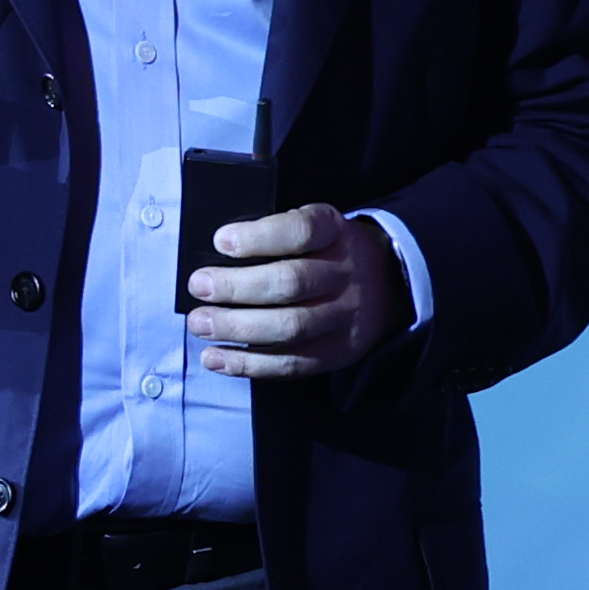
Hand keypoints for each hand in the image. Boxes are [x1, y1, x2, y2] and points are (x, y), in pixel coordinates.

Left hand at [186, 205, 404, 379]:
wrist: (389, 282)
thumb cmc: (328, 250)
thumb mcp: (315, 225)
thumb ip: (276, 232)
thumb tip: (217, 249)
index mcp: (335, 233)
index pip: (301, 231)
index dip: (259, 237)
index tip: (220, 241)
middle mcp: (344, 275)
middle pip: (291, 282)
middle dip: (237, 287)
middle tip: (199, 286)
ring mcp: (344, 317)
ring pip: (290, 327)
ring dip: (237, 328)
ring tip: (200, 323)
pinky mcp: (338, 352)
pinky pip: (292, 363)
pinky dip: (248, 364)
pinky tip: (215, 358)